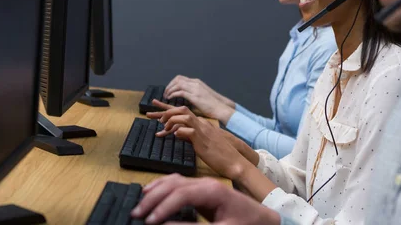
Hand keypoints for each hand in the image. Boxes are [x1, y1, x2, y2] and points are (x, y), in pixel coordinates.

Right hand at [131, 174, 280, 224]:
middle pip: (173, 184)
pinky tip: (154, 195)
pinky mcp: (202, 190)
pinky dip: (164, 188)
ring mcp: (203, 184)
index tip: (149, 221)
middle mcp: (205, 183)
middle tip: (136, 213)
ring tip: (140, 203)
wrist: (265, 219)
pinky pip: (178, 184)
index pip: (180, 194)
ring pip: (173, 181)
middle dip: (153, 198)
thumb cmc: (247, 224)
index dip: (162, 208)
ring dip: (155, 191)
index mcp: (212, 190)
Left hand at [147, 105, 247, 179]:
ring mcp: (203, 130)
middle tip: (159, 121)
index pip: (184, 112)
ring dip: (171, 120)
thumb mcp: (202, 142)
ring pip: (184, 116)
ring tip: (164, 128)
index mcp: (202, 123)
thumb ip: (189, 135)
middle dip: (167, 112)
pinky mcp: (202, 139)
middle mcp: (202, 123)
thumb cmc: (220, 155)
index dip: (169, 110)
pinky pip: (187, 130)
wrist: (234, 161)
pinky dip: (178, 132)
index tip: (157, 109)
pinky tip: (175, 136)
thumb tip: (177, 133)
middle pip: (182, 109)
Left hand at [163, 75, 235, 121]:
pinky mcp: (194, 96)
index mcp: (197, 82)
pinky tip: (170, 98)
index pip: (181, 78)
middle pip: (177, 79)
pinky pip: (180, 92)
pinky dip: (173, 94)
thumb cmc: (212, 105)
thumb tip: (184, 97)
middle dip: (169, 85)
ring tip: (166, 96)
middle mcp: (195, 83)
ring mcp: (195, 89)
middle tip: (165, 92)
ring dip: (170, 90)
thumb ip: (193, 94)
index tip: (169, 89)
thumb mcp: (201, 96)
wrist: (220, 108)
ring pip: (177, 84)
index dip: (172, 83)